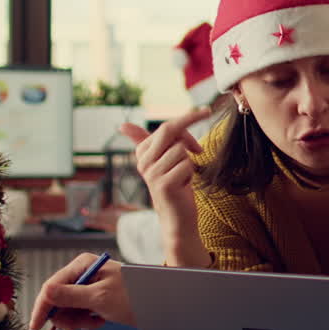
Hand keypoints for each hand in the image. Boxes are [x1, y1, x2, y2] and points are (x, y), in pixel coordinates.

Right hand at [29, 253, 132, 329]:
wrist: (158, 303)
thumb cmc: (134, 296)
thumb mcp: (100, 298)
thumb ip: (71, 296)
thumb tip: (46, 293)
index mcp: (82, 265)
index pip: (51, 286)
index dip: (42, 307)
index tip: (35, 327)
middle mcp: (83, 272)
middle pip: (58, 300)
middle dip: (67, 317)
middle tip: (78, 327)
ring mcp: (89, 285)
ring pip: (68, 309)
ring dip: (78, 321)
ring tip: (95, 323)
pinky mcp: (94, 297)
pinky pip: (80, 312)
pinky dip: (87, 321)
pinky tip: (100, 321)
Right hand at [121, 107, 212, 264]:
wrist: (176, 219)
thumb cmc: (175, 186)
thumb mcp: (163, 160)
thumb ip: (146, 141)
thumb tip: (122, 125)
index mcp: (142, 153)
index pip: (166, 127)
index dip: (188, 121)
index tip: (206, 111)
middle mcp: (143, 162)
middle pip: (169, 131)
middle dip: (190, 135)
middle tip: (199, 150)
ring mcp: (151, 173)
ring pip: (181, 150)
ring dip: (188, 164)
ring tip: (181, 178)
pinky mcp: (163, 184)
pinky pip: (186, 165)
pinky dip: (190, 175)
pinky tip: (182, 187)